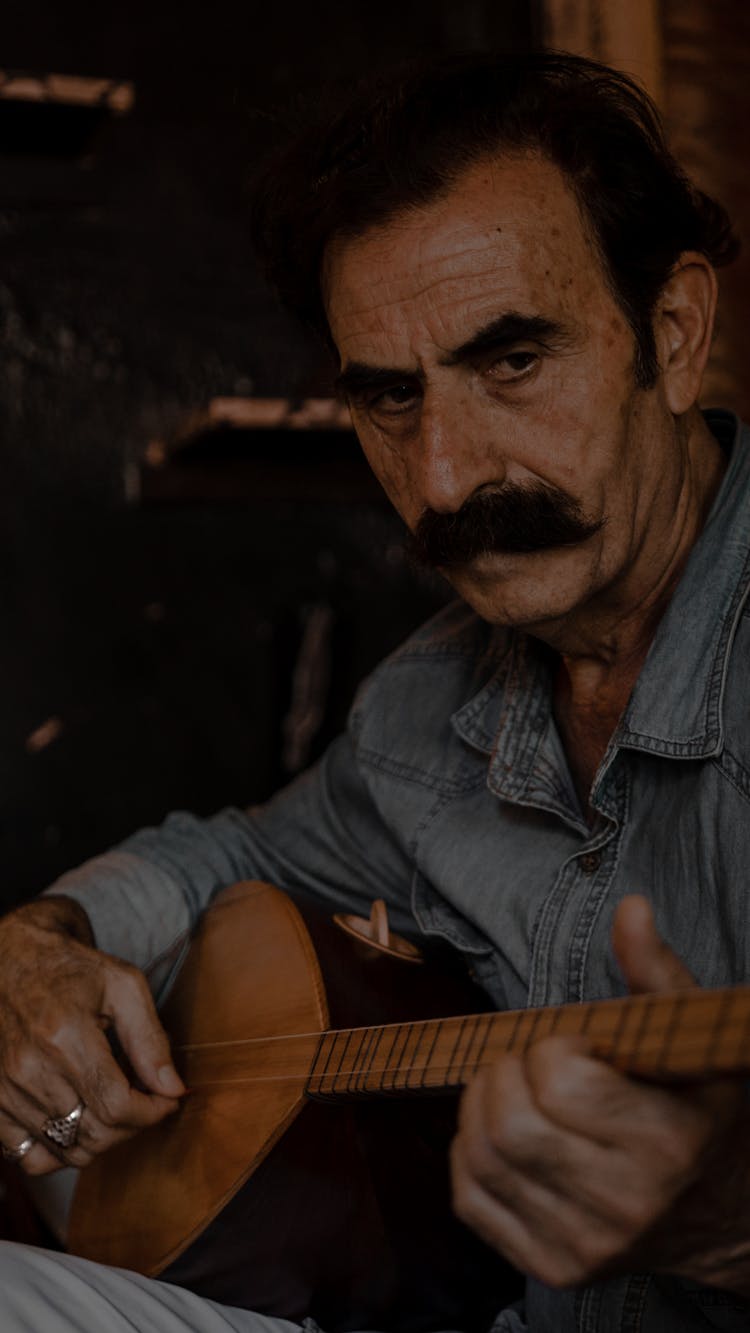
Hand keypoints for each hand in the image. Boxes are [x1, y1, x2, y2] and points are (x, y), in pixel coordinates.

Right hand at [0, 896, 184, 1174]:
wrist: (12, 963)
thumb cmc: (72, 970)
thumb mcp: (123, 986)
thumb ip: (150, 1039)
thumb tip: (172, 1088)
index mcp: (64, 1034)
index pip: (115, 1105)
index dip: (151, 1112)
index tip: (167, 1100)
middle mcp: (29, 1068)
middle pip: (92, 1134)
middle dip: (132, 1127)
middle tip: (145, 1103)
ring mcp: (6, 1089)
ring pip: (66, 1150)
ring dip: (101, 1140)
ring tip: (114, 1107)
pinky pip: (30, 1157)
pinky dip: (61, 1151)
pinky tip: (79, 1121)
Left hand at [450, 895, 749, 1291]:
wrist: (723, 1213)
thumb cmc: (699, 1112)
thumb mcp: (691, 1040)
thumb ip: (656, 972)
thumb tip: (631, 910)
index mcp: (665, 1144)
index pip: (560, 1082)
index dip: (552, 1047)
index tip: (574, 1046)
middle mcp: (625, 1204)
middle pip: (510, 1126)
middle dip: (505, 1073)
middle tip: (531, 1063)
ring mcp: (585, 1244)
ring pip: (481, 1158)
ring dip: (480, 1105)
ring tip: (515, 1090)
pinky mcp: (552, 1267)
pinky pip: (470, 1200)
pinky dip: (468, 1152)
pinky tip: (503, 1133)